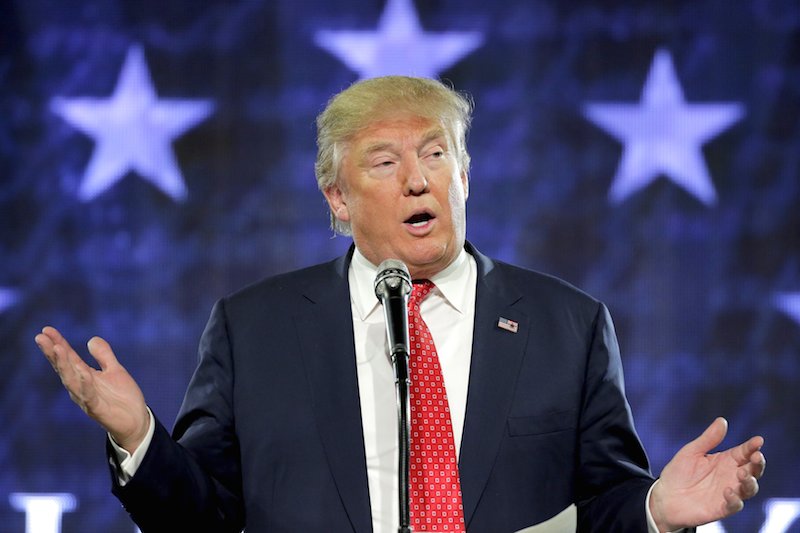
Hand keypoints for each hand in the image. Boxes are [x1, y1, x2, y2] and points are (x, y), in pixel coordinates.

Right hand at [36, 326, 149, 453]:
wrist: (136, 421)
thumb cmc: (123, 397)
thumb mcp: (114, 370)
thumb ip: (104, 356)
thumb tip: (91, 339)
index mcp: (84, 376)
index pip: (68, 357)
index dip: (58, 343)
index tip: (46, 329)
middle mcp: (81, 387)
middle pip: (64, 367)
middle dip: (53, 352)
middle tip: (41, 337)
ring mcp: (87, 398)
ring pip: (71, 380)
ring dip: (64, 365)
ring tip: (57, 348)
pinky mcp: (97, 409)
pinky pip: (88, 396)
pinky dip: (85, 384)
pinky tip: (83, 373)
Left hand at [650, 417, 764, 531]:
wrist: (665, 497)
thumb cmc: (679, 472)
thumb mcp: (692, 452)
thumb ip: (708, 439)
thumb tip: (722, 420)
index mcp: (726, 460)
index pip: (744, 452)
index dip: (752, 446)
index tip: (758, 440)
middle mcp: (731, 476)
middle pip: (753, 470)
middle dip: (757, 463)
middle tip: (756, 457)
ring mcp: (729, 493)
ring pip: (749, 488)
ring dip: (750, 481)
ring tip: (743, 473)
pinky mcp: (722, 508)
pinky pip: (735, 505)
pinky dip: (735, 499)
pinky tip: (728, 491)